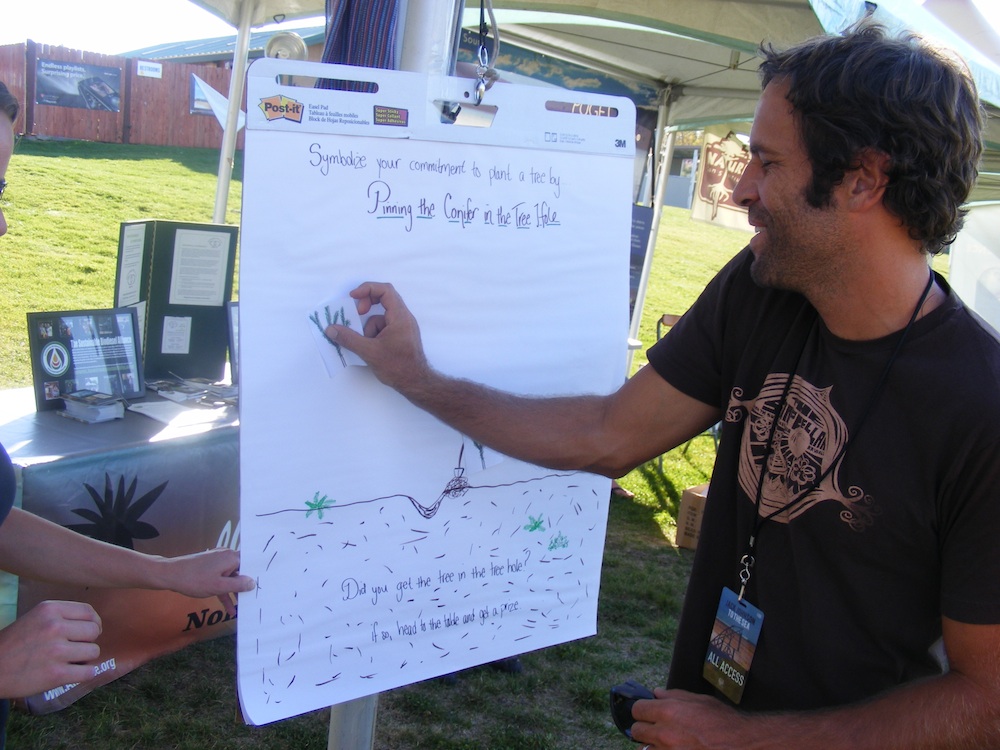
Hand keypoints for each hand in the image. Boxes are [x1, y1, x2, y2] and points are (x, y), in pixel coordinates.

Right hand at [0, 600, 101, 697]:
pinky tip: (72, 673)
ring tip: (68, 661)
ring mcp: (56, 651)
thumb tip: (96, 624)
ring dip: (85, 658)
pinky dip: (84, 674)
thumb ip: (63, 617)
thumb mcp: (36, 618)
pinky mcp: (56, 674)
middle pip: (94, 631)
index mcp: (49, 610)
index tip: (88, 632)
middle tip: (73, 648)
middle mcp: (54, 627)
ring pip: (93, 651)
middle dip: (87, 641)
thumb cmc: (15, 643)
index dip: (94, 622)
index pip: (88, 612)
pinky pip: (88, 672)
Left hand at [159, 548, 253, 617]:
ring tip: (242, 607)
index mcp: (231, 557)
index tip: (264, 585)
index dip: (257, 574)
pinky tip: (228, 608)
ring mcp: (217, 562)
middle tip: (255, 599)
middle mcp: (226, 556)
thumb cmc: (194, 580)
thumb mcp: (219, 586)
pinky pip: (222, 579)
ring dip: (235, 592)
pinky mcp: (209, 567)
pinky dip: (225, 591)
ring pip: (231, 577)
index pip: (250, 563)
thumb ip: (238, 585)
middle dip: (246, 585)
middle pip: (241, 571)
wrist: (170, 575)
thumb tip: (253, 583)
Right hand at [325, 282, 430, 391]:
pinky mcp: (401, 336)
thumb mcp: (369, 351)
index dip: (367, 288)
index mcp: (400, 316)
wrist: (415, 383)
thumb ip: (348, 339)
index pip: (386, 290)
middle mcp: (404, 318)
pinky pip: (385, 327)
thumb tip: (331, 329)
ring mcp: (404, 327)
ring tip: (367, 344)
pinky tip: (373, 350)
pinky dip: (375, 335)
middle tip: (358, 313)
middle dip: (367, 305)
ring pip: (382, 317)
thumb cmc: (397, 366)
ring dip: (370, 327)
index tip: (353, 296)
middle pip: (385, 299)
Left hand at [630, 689, 748, 748]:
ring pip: (645, 749)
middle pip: (637, 731)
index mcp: (669, 712)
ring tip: (666, 742)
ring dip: (652, 745)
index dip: (643, 709)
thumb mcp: (699, 700)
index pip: (637, 710)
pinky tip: (672, 749)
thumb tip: (656, 693)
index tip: (648, 712)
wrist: (741, 744)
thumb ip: (674, 695)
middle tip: (657, 728)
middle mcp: (665, 733)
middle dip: (645, 728)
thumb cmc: (723, 722)